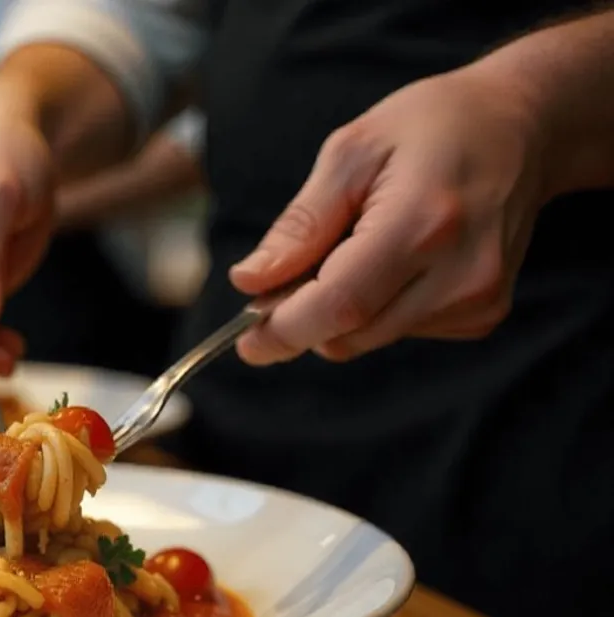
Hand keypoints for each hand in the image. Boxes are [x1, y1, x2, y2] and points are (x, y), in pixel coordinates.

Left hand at [230, 67, 546, 364]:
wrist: (521, 127)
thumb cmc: (430, 126)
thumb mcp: (350, 153)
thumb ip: (300, 225)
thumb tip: (249, 281)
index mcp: (422, 223)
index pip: (339, 306)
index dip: (283, 330)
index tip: (245, 341)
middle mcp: (460, 272)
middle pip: (350, 332)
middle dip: (301, 318)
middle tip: (282, 280)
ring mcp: (478, 297)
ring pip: (370, 338)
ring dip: (340, 311)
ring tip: (356, 247)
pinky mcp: (485, 312)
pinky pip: (401, 332)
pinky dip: (377, 309)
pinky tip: (394, 259)